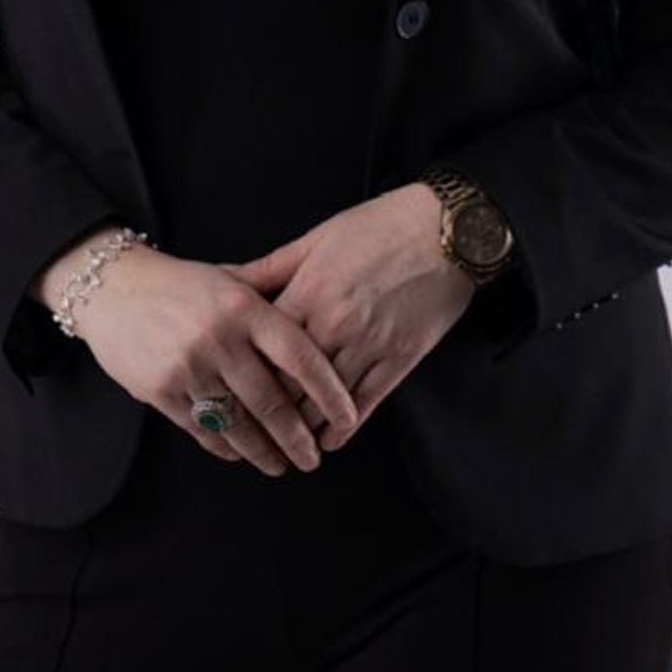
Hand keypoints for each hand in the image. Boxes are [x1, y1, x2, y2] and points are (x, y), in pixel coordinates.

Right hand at [72, 245, 359, 477]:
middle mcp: (219, 337)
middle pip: (272, 402)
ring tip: (281, 465)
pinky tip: (240, 454)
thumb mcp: (230, 278)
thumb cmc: (181, 284)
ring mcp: (188, 366)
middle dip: (298, 438)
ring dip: (264, 452)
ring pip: (238, 424)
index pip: (300, 356)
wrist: (111, 288)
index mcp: (244, 307)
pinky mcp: (160, 390)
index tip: (349, 417)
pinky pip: (202, 430)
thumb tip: (326, 322)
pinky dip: (225, 447)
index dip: (329, 391)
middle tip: (312, 457)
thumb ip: (272, 300)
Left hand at [218, 184, 474, 449]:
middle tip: (251, 430)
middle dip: (268, 411)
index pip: (262, 346)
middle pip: (289, 382)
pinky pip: (366, 402)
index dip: (244, 373)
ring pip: (325, 400)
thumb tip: (224, 278)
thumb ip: (269, 267)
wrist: (446, 229)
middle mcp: (335, 322)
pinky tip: (329, 440)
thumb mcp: (316, 238)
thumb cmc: (379, 226)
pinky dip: (344, 427)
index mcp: (309, 291)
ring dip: (303, 428)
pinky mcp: (400, 358)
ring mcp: (370, 343)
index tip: (229, 392)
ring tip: (285, 445)